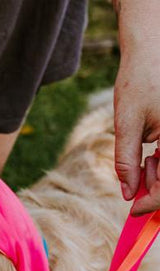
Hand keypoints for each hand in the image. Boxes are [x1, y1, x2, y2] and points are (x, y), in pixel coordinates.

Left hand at [114, 1, 159, 215]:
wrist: (154, 48)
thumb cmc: (140, 81)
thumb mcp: (127, 125)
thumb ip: (126, 163)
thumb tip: (128, 194)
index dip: (152, 202)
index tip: (133, 210)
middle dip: (158, 189)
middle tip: (136, 184)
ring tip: (145, 161)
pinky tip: (154, 153)